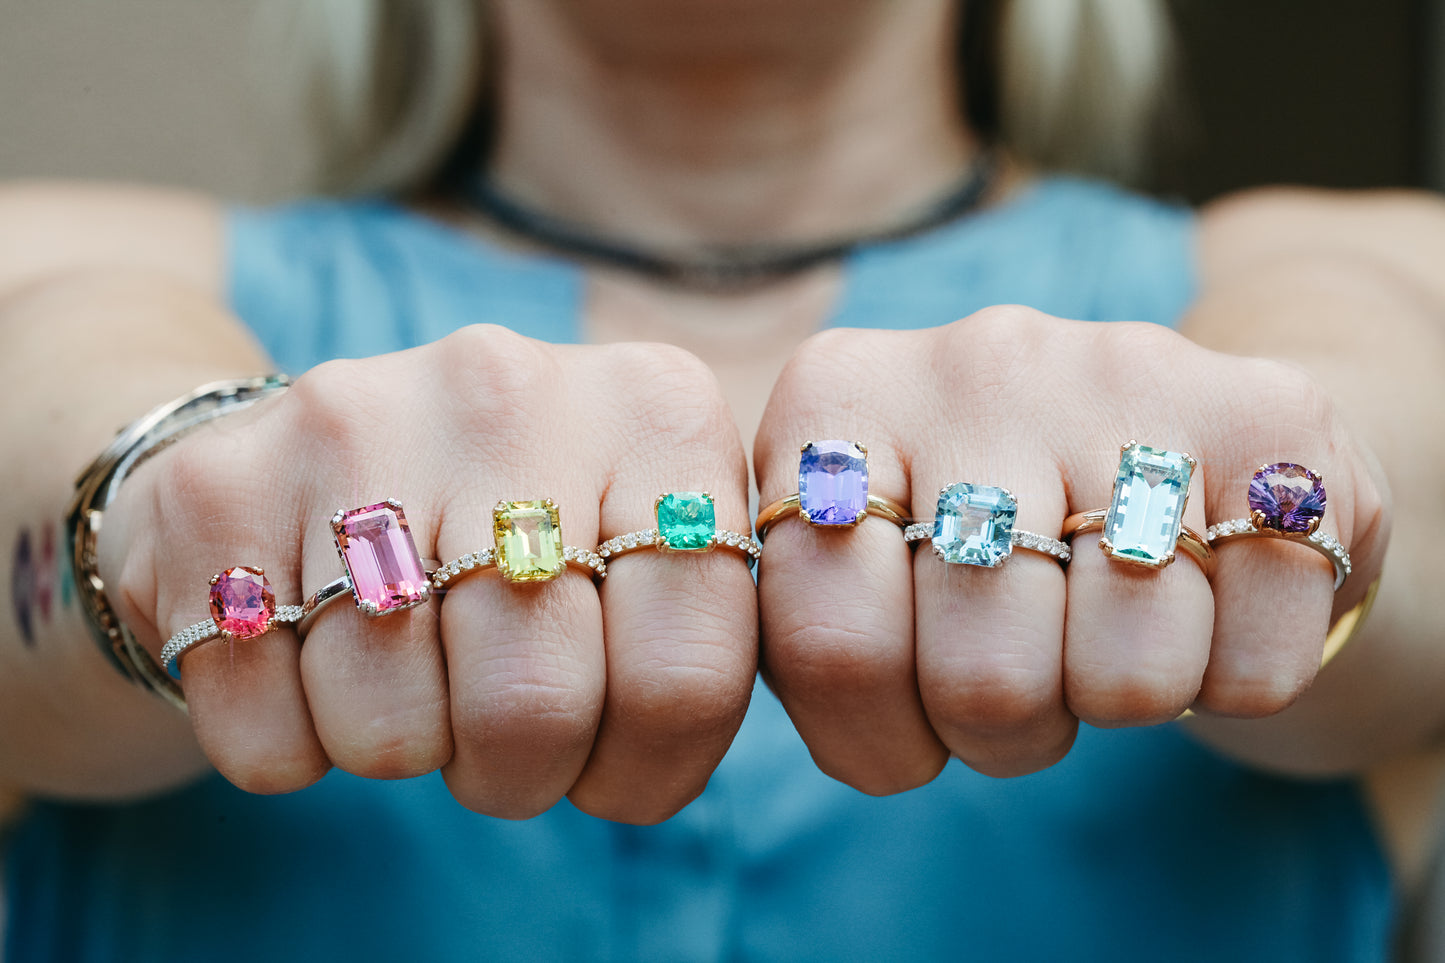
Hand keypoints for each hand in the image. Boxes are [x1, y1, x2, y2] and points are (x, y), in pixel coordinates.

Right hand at [99, 325, 756, 822]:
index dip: (652, 762)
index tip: (617, 759)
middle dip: (523, 770)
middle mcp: (511, 388)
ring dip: (407, 750)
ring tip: (411, 679)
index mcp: (656, 405)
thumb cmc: (511, 530)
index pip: (689, 672)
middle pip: (537, 708)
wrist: (307, 456)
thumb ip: (708, 615)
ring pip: (395, 729)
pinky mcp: (219, 488)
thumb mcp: (641, 540)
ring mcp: (355, 423)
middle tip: (505, 737)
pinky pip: (268, 731)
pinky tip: (309, 662)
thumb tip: (709, 713)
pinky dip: (291, 741)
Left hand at [753, 306, 1387, 790]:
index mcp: (835, 399)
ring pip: (1125, 677)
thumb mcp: (859, 563)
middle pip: (980, 675)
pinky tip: (1203, 603)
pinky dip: (1230, 680)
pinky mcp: (1274, 422)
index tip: (907, 724)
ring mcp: (1127, 375)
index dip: (875, 736)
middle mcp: (975, 360)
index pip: (827, 644)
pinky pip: (1250, 666)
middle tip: (1017, 687)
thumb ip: (806, 626)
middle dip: (1002, 731)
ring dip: (1116, 700)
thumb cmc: (980, 534)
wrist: (1172, 443)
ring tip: (1103, 634)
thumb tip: (810, 705)